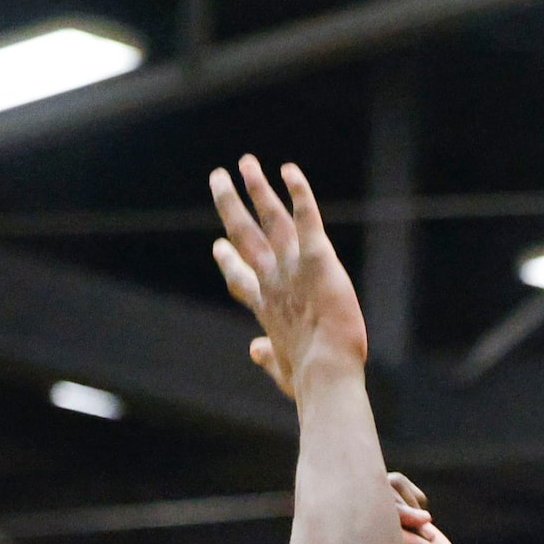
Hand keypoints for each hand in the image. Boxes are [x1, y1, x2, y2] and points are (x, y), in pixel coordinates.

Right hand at [210, 157, 368, 393]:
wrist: (325, 375)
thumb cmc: (308, 381)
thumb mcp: (281, 370)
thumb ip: (268, 357)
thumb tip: (254, 349)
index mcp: (265, 308)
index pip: (241, 279)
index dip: (229, 262)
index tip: (219, 247)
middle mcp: (272, 281)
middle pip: (244, 235)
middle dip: (230, 205)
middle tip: (218, 179)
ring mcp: (291, 268)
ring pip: (269, 219)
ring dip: (257, 188)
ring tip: (246, 162)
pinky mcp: (316, 259)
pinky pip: (306, 219)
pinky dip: (298, 193)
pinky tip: (290, 170)